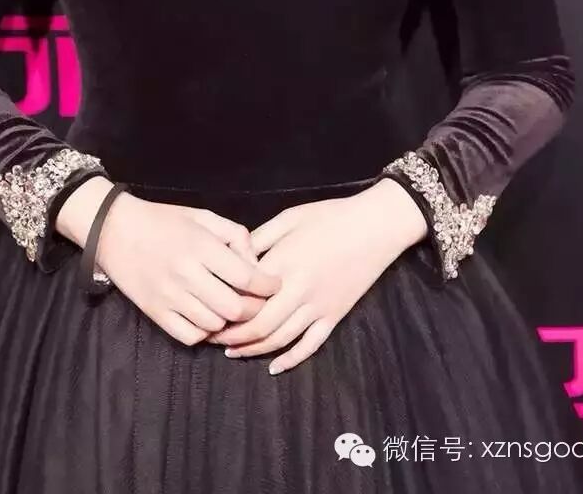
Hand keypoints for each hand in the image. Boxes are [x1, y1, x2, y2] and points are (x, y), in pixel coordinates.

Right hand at [94, 193, 282, 345]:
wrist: (115, 231)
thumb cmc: (164, 220)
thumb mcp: (203, 216)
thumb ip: (234, 235)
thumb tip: (255, 262)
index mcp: (201, 246)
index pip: (246, 276)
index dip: (268, 285)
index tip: (275, 285)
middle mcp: (186, 274)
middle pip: (234, 308)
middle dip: (254, 309)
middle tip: (259, 303)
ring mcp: (169, 297)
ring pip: (215, 325)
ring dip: (230, 322)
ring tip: (234, 311)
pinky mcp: (156, 313)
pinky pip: (190, 336)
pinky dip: (205, 333)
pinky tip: (209, 320)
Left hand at [203, 181, 427, 373]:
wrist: (375, 225)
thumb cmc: (330, 216)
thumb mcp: (289, 218)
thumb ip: (260, 239)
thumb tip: (235, 257)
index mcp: (284, 263)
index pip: (246, 294)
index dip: (224, 305)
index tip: (206, 308)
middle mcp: (298, 290)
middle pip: (259, 325)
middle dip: (232, 335)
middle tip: (212, 338)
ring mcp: (318, 307)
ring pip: (280, 339)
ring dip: (254, 349)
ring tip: (233, 351)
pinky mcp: (334, 315)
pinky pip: (310, 345)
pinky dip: (291, 359)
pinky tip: (274, 366)